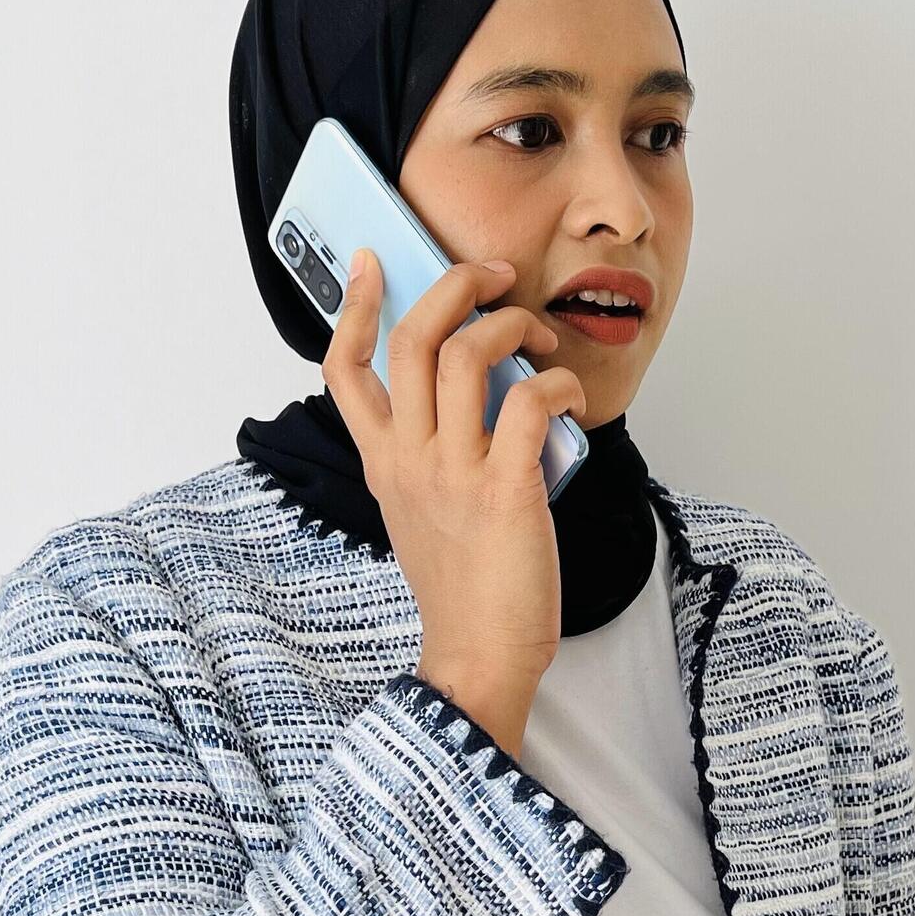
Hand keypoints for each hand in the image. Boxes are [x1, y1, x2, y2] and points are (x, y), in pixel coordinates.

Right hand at [322, 247, 586, 757]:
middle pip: (411, 337)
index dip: (355, 305)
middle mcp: (408, 458)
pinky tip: (569, 398)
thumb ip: (429, 453)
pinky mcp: (504, 489)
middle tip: (494, 275)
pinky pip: (526, 402)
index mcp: (383, 461)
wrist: (478, 653)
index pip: (345, 368)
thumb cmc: (463, 585)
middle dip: (456, 285)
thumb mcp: (420, 510)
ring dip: (513, 326)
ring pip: (466, 355)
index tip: (375, 262)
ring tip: (540, 339)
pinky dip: (556, 384)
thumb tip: (475, 394)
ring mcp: (452, 472)